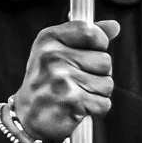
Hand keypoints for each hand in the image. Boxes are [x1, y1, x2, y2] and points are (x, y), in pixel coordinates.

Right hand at [9, 17, 117, 142]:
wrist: (27, 116)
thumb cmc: (46, 82)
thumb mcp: (58, 51)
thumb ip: (86, 37)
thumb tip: (114, 26)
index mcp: (49, 39)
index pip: (91, 32)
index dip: (100, 44)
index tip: (91, 54)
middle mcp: (53, 57)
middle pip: (105, 60)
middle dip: (98, 74)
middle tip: (78, 81)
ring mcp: (61, 79)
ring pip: (107, 83)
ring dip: (97, 93)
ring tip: (77, 95)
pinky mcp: (71, 101)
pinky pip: (104, 103)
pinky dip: (96, 110)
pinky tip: (79, 108)